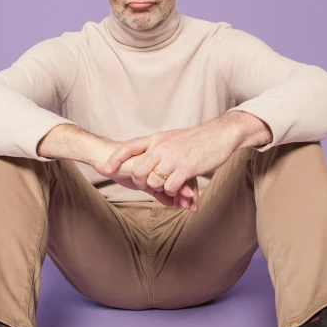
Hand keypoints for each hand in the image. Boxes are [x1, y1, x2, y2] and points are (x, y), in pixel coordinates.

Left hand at [103, 116, 246, 208]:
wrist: (220, 134)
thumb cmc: (198, 140)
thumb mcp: (173, 138)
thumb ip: (160, 148)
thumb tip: (148, 159)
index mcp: (157, 138)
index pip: (129, 146)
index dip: (116, 158)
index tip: (106, 168)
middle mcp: (161, 147)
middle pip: (138, 170)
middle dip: (140, 182)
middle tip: (149, 187)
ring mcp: (173, 157)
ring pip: (153, 181)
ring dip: (159, 189)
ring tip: (168, 187)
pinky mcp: (186, 168)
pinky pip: (169, 187)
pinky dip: (172, 192)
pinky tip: (178, 189)